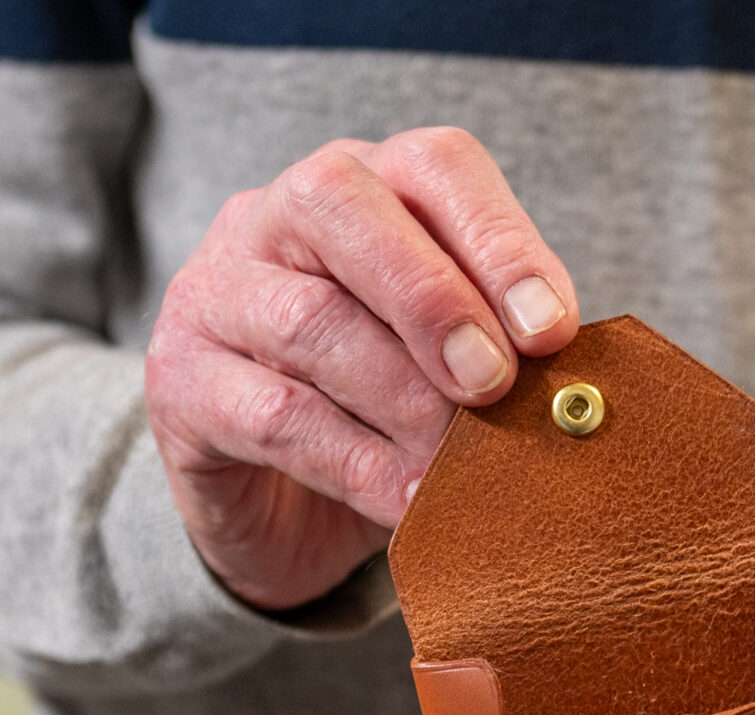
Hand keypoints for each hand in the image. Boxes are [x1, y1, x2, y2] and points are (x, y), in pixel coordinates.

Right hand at [144, 128, 579, 610]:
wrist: (276, 508)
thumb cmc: (382, 413)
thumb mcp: (446, 366)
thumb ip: (500, 349)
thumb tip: (574, 385)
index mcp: (365, 186)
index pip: (433, 166)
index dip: (498, 240)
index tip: (554, 331)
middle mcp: (276, 217)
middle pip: (342, 207)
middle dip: (432, 298)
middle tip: (494, 385)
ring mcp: (214, 293)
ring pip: (306, 318)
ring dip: (402, 396)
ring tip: (462, 462)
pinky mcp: (180, 383)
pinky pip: (275, 415)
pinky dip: (358, 463)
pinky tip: (413, 500)